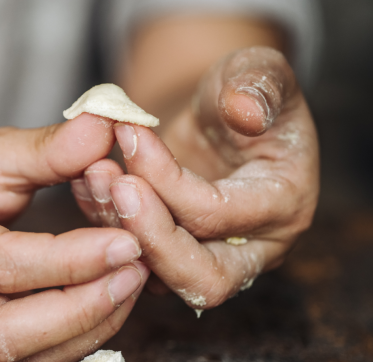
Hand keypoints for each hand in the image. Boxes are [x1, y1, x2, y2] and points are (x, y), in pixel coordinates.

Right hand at [0, 114, 147, 361]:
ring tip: (130, 283)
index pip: (2, 263)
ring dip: (88, 327)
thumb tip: (108, 129)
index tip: (128, 241)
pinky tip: (109, 303)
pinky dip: (79, 339)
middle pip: (7, 330)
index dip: (70, 260)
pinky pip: (32, 361)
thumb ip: (48, 147)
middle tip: (136, 270)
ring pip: (23, 356)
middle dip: (82, 308)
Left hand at [73, 47, 318, 311]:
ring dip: (119, 230)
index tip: (129, 135)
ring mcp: (209, 259)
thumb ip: (260, 82)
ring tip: (93, 174)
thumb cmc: (240, 92)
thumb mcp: (257, 71)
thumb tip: (247, 108)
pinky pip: (134, 260)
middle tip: (115, 186)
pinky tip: (86, 183)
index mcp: (285, 205)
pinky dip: (105, 225)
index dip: (169, 180)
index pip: (219, 214)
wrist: (215, 116)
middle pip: (202, 279)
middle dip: (150, 236)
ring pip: (160, 276)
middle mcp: (253, 248)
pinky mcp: (171, 259)